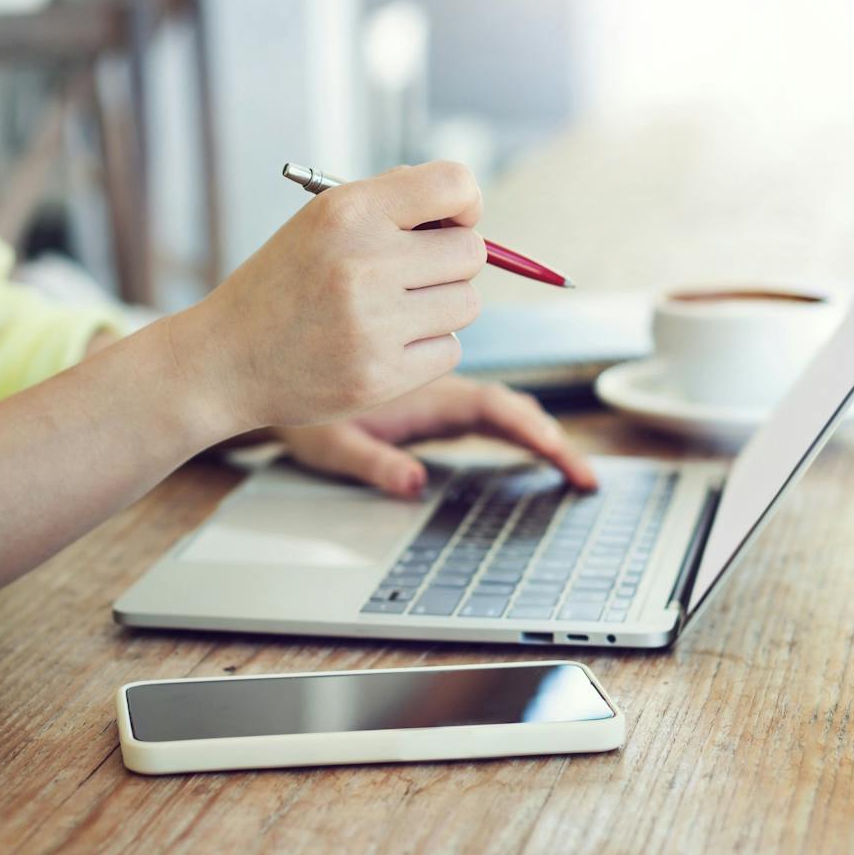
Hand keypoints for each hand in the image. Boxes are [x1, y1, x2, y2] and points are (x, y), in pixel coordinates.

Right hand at [172, 162, 487, 433]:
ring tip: (392, 313)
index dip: (466, 205)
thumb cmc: (284, 285)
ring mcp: (373, 323)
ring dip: (440, 310)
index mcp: (349, 211)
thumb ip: (389, 202)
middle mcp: (364, 262)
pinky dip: (426, 351)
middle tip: (412, 277)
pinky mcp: (381, 376)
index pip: (454, 185)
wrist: (225, 360)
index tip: (450, 223)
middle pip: (471, 253)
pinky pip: (449, 351)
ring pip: (466, 304)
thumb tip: (462, 204)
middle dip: (451, 264)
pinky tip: (383, 347)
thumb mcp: (320, 222)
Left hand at [276, 375, 598, 497]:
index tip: (556, 450)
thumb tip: (415, 484)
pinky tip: (531, 448)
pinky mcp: (428, 400)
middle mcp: (435, 388)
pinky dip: (513, 426)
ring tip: (574, 470)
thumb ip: (373, 462)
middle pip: (507, 407)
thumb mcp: (330, 443)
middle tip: (584, 477)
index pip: (489, 408)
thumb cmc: (294, 406)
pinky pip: (481, 409)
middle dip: (550, 437)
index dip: (528, 427)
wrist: (269, 370)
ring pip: (499, 405)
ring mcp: (435, 393)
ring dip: (538, 430)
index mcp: (421, 394)